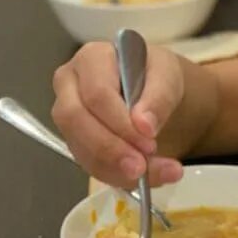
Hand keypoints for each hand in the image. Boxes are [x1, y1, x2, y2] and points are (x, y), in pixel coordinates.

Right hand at [52, 42, 185, 187]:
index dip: (120, 122)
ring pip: (80, 148)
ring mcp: (69, 115)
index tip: (149, 140)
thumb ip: (159, 96)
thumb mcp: (168, 76)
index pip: (96, 94)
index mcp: (92, 59)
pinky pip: (90, 164)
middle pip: (76, 121)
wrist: (155, 91)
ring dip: (116, 169)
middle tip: (142, 167)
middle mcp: (70, 84)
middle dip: (110, 149)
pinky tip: (147, 177)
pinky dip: (118, 176)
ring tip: (156, 175)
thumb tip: (144, 125)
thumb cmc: (156, 75)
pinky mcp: (77, 141)